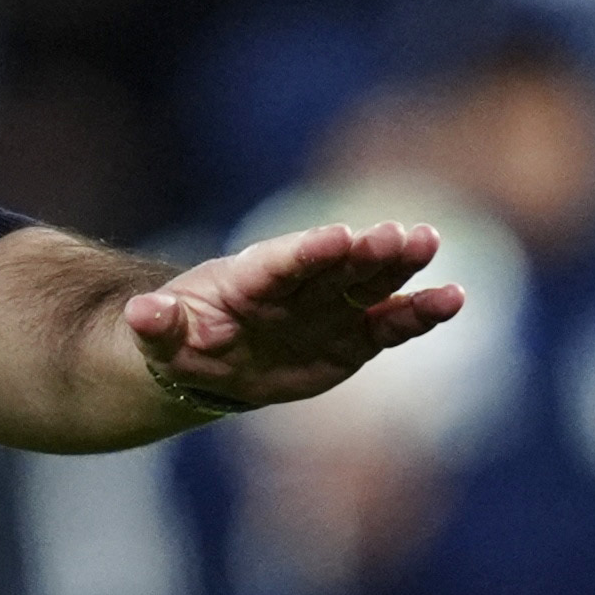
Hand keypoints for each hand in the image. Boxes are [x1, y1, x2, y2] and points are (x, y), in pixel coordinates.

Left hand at [125, 221, 463, 415]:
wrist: (208, 361)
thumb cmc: (182, 340)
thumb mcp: (159, 338)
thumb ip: (157, 326)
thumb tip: (142, 314)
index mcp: (248, 280)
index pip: (281, 263)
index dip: (309, 251)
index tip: (339, 237)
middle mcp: (296, 287)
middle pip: (334, 265)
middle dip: (364, 251)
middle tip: (400, 233)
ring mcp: (328, 309)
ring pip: (368, 284)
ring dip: (398, 266)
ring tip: (429, 243)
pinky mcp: (352, 338)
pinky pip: (389, 325)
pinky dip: (418, 313)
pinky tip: (452, 298)